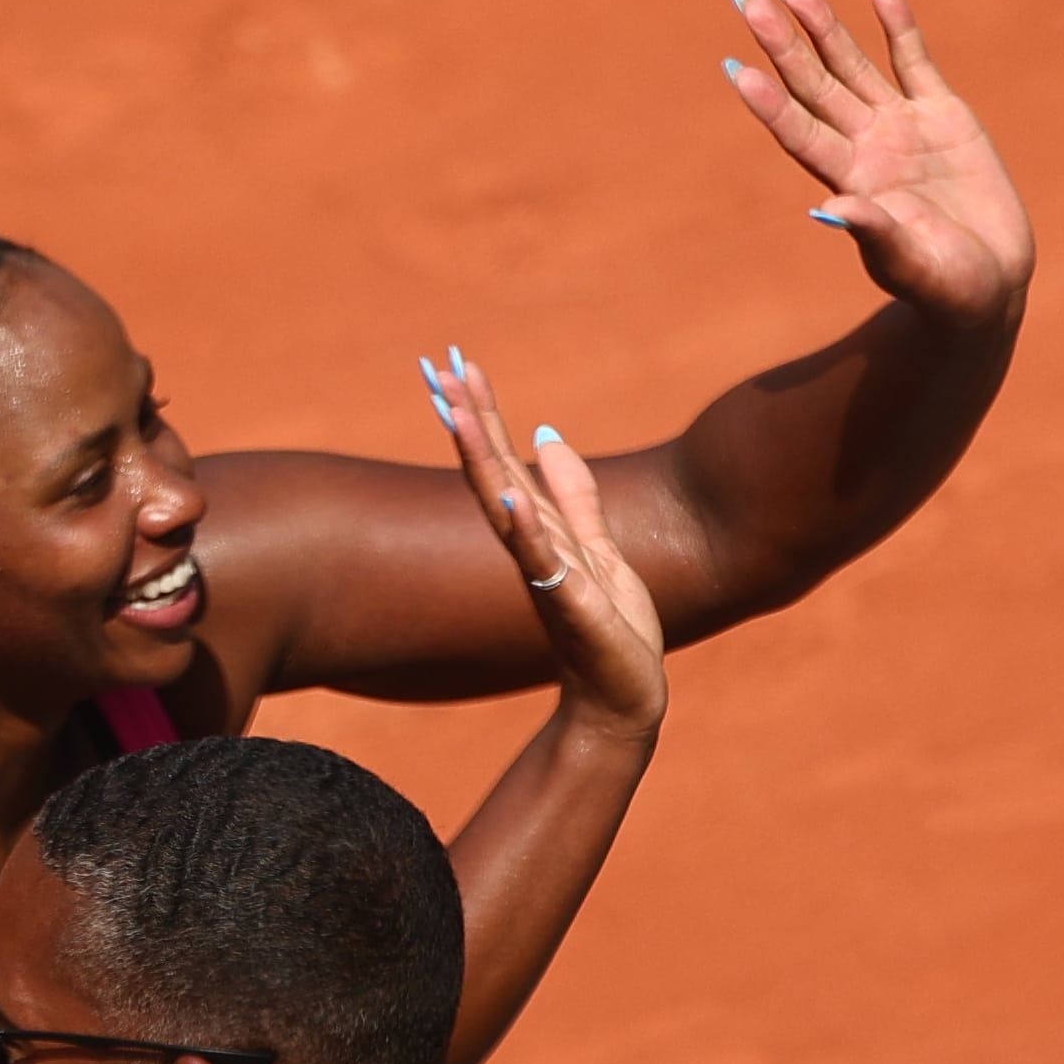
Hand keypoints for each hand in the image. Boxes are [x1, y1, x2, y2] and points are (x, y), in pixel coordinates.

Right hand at [419, 346, 666, 738]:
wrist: (624, 698)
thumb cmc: (613, 630)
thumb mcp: (598, 545)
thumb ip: (572, 494)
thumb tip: (547, 437)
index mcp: (539, 533)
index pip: (503, 461)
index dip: (483, 413)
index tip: (458, 365)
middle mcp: (532, 549)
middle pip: (493, 474)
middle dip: (469, 422)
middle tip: (440, 370)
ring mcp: (548, 577)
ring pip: (507, 511)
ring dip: (483, 464)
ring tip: (462, 417)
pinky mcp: (573, 607)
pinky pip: (544, 564)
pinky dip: (525, 531)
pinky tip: (510, 497)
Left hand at [718, 0, 1030, 322]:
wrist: (988, 287)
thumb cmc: (945, 290)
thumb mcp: (911, 264)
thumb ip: (874, 235)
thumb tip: (829, 209)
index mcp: (850, 183)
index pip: (799, 132)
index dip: (769, 102)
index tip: (736, 66)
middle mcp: (866, 149)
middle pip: (815, 86)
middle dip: (782, 43)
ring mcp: (903, 128)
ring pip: (854, 65)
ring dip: (824, 26)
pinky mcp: (944, 117)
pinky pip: (914, 60)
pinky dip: (897, 24)